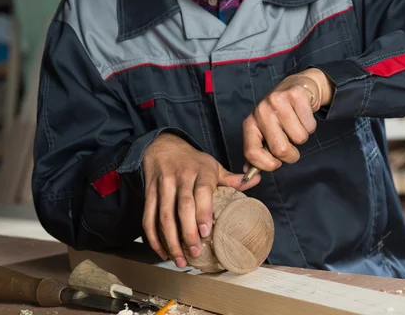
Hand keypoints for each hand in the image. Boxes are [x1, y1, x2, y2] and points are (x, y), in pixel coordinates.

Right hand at [141, 133, 259, 267]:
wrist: (162, 146)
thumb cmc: (192, 161)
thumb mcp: (212, 165)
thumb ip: (231, 178)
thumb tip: (256, 180)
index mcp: (200, 172)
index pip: (201, 192)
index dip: (202, 212)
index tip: (206, 232)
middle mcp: (180, 178)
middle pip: (182, 207)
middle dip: (188, 232)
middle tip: (195, 252)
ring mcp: (163, 186)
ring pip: (164, 215)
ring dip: (170, 240)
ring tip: (179, 259)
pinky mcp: (149, 193)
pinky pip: (148, 217)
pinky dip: (153, 237)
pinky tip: (163, 252)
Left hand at [242, 68, 333, 177]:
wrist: (297, 86)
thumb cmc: (280, 114)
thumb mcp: (264, 131)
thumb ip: (257, 151)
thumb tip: (248, 172)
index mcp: (250, 123)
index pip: (252, 153)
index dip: (267, 165)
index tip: (276, 163)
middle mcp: (261, 111)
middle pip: (280, 149)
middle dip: (291, 154)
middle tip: (291, 144)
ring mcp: (278, 101)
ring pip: (299, 138)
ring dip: (302, 136)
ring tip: (296, 124)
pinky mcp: (296, 95)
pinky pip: (310, 126)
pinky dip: (310, 125)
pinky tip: (303, 115)